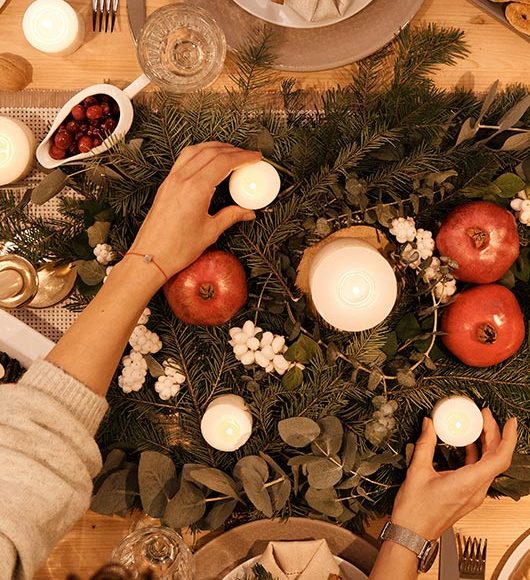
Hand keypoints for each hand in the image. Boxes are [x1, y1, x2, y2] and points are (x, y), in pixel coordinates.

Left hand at [128, 142, 260, 280]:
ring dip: (215, 147)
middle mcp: (182, 179)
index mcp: (196, 189)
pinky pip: (184, 158)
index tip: (255, 157)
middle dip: (232, 150)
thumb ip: (231, 216)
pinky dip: (200, 153)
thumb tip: (247, 212)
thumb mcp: (210, 232)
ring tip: (230, 152)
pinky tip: (208, 159)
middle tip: (247, 155)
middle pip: (211, 152)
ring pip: (196, 150)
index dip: (243, 157)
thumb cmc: (177, 248)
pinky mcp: (166, 184)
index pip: (224, 162)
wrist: (151, 256)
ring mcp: (172, 179)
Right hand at [391, 409, 516, 539]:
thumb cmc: (415, 510)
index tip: (509, 422)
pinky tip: (466, 444)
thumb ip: (425, 444)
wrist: (412, 534)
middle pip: (496, 458)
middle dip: (494, 434)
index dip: (508, 438)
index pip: (499, 458)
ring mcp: (473, 494)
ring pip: (489, 465)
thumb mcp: (417, 471)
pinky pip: (480, 472)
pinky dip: (477, 454)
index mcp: (468, 483)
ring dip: (486, 444)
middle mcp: (476, 490)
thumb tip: (429, 424)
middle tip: (485, 415)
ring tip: (477, 426)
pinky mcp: (467, 496)